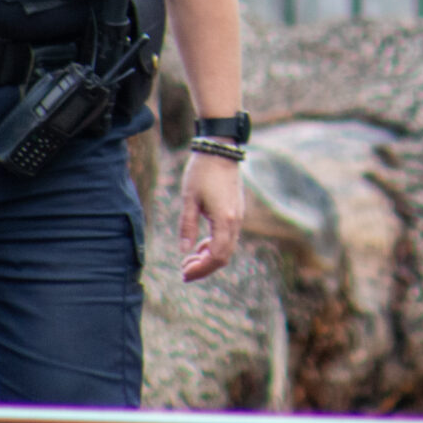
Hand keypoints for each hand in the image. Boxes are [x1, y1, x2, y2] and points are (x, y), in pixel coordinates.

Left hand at [178, 152, 243, 281]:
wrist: (220, 150)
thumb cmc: (202, 172)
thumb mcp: (189, 199)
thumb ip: (187, 226)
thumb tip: (184, 250)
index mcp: (224, 220)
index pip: (216, 256)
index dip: (201, 269)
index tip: (184, 273)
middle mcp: (235, 221)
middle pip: (224, 256)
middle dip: (204, 267)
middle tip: (184, 271)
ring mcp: (238, 217)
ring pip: (227, 248)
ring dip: (209, 258)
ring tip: (188, 259)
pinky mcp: (236, 212)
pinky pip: (228, 237)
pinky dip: (214, 246)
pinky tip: (200, 245)